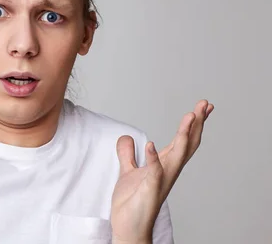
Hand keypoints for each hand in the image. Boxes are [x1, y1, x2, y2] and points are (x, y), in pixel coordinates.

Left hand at [110, 100, 213, 242]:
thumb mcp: (127, 171)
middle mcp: (168, 171)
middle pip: (187, 144)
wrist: (128, 226)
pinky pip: (154, 172)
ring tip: (190, 116)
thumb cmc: (132, 202)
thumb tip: (128, 137)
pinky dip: (153, 159)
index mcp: (164, 165)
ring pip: (177, 155)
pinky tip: (151, 145)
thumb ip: (128, 154)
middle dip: (196, 124)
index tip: (201, 107)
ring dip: (184, 135)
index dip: (192, 124)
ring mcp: (161, 180)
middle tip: (205, 104)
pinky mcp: (150, 190)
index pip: (182, 140)